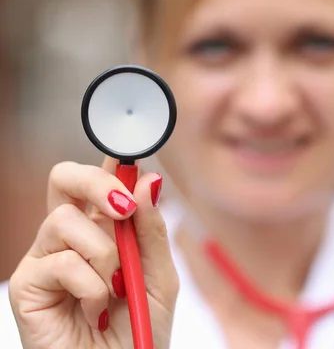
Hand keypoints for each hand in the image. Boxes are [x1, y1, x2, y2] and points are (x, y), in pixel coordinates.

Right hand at [8, 157, 178, 347]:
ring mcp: (46, 258)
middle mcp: (72, 236)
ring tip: (116, 289)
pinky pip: (59, 262)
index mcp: (104, 228)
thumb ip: (151, 230)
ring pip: (63, 219)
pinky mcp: (27, 286)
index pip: (100, 180)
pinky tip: (96, 310)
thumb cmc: (141, 328)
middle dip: (94, 182)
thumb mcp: (159, 275)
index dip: (111, 161)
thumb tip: (147, 180)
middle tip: (121, 207)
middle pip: (63, 178)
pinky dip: (90, 286)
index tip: (129, 153)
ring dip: (103, 255)